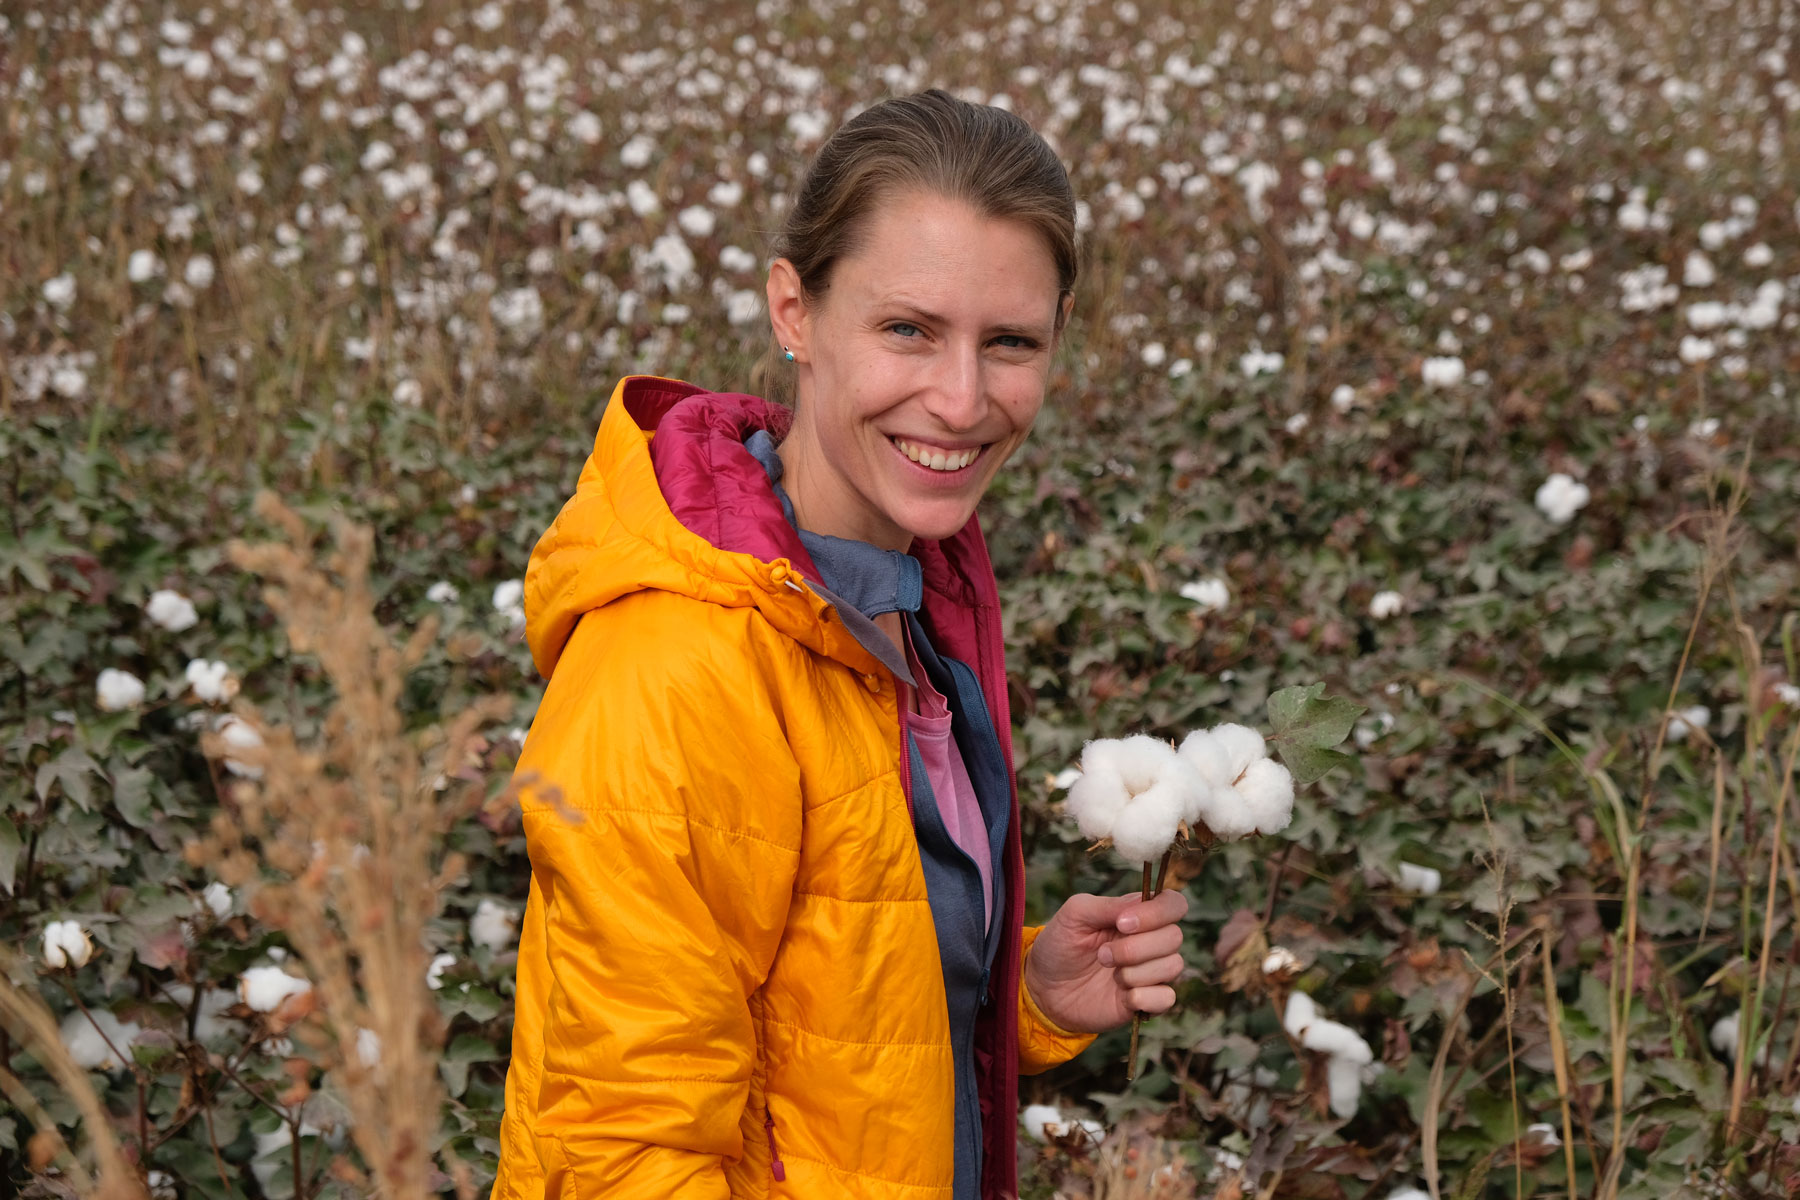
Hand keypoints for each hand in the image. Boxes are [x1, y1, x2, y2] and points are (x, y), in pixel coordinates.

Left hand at [1022, 889, 1189, 1033]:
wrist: (1044, 989)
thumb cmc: (1060, 945)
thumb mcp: (1075, 915)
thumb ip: (1108, 905)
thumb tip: (1141, 903)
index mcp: (1138, 915)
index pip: (1174, 904)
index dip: (1157, 913)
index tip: (1122, 924)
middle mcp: (1151, 941)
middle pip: (1174, 937)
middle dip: (1135, 948)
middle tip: (1102, 955)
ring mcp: (1152, 972)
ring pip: (1172, 966)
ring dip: (1135, 972)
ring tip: (1109, 973)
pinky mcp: (1148, 1001)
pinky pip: (1167, 998)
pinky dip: (1143, 997)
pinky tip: (1122, 996)